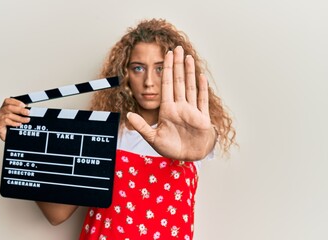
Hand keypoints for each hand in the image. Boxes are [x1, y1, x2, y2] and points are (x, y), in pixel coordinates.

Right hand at [0, 98, 30, 140]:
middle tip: (28, 113)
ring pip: (8, 115)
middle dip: (20, 110)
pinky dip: (13, 122)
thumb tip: (28, 108)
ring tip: (26, 120)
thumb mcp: (20, 117)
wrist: (13, 139)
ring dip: (19, 118)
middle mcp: (0, 113)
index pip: (8, 101)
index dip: (16, 102)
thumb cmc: (15, 128)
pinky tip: (18, 124)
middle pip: (8, 107)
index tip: (24, 105)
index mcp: (4, 109)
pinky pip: (5, 121)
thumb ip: (22, 112)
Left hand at [127, 46, 215, 160]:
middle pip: (179, 81)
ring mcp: (192, 111)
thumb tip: (128, 115)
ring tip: (188, 56)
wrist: (188, 157)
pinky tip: (201, 76)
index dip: (167, 70)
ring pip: (190, 86)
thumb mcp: (153, 138)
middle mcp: (180, 107)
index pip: (167, 85)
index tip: (166, 55)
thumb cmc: (171, 148)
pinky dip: (202, 89)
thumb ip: (142, 126)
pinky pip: (202, 100)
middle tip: (177, 48)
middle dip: (177, 64)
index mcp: (168, 110)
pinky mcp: (202, 118)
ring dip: (189, 72)